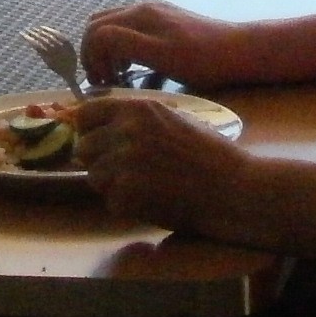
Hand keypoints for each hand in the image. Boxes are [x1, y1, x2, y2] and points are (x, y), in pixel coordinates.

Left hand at [75, 89, 253, 232]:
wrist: (232, 188)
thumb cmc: (210, 154)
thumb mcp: (172, 119)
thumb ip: (136, 121)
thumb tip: (102, 126)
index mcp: (137, 110)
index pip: (86, 114)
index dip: (89, 130)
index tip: (97, 141)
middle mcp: (125, 131)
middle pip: (84, 148)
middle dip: (100, 161)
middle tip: (126, 172)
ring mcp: (123, 162)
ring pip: (94, 177)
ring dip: (112, 186)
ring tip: (144, 187)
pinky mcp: (125, 193)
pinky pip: (111, 201)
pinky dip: (128, 206)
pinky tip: (154, 201)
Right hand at [80, 0, 242, 89]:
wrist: (241, 51)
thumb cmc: (203, 61)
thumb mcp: (161, 57)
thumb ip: (124, 45)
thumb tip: (95, 45)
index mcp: (139, 17)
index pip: (94, 31)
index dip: (90, 59)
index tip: (101, 84)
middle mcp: (143, 9)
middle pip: (98, 24)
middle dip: (93, 53)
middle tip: (103, 80)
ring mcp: (155, 13)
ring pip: (113, 26)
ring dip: (106, 50)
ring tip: (117, 76)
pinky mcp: (167, 20)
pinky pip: (131, 29)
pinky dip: (122, 46)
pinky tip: (137, 68)